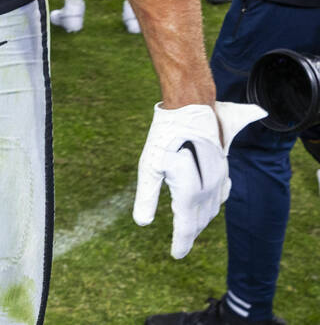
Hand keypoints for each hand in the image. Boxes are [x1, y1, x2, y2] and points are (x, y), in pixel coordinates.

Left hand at [133, 101, 265, 257]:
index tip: (175, 255)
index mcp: (190, 193)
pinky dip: (213, 204)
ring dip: (202, 220)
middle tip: (180, 243)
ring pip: (213, 208)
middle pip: (200, 219)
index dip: (181, 242)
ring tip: (191, 228)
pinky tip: (208, 204)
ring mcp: (219, 178)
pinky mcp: (223, 168)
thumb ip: (147, 196)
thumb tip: (141, 223)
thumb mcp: (149, 166)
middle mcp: (209, 189)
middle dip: (191, 232)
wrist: (191, 109)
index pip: (186, 226)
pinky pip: (221, 194)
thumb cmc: (165, 136)